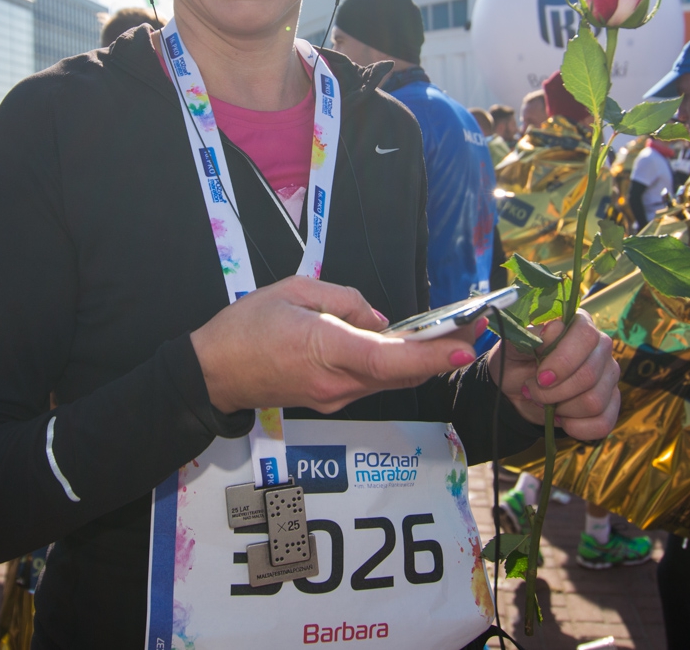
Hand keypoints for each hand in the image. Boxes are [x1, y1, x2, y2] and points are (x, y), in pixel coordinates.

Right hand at [190, 275, 477, 414]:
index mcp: (325, 348)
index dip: (433, 355)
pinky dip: (396, 365)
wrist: (213, 373)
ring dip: (423, 359)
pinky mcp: (331, 399)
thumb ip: (344, 300)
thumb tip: (380, 320)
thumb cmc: (245, 328)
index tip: (465, 346)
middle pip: (402, 372)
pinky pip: (373, 381)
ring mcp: (334, 396)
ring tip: (450, 331)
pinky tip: (407, 345)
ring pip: (391, 378)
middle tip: (475, 326)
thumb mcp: (293, 290)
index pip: (390, 358)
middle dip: (443, 352)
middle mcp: (336, 382)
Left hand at [488, 309, 620, 440]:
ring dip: (562, 409)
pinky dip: (575, 427)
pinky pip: (603, 424)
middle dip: (555, 392)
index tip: (540, 377)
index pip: (586, 336)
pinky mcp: (611, 404)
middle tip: (534, 390)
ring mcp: (609, 376)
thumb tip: (552, 331)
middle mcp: (601, 347)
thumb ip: (530, 335)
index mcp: (580, 324)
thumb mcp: (514, 346)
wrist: (517, 389)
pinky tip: (561, 418)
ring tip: (546, 402)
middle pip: (589, 375)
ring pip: (595, 402)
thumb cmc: (517, 361)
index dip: (562, 361)